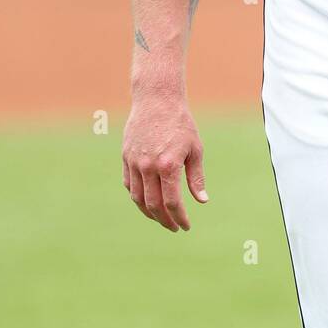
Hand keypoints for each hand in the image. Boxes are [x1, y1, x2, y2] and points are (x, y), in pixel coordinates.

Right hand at [122, 96, 208, 231]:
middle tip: (174, 227)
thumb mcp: (195, 149)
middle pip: (153, 205)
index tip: (186, 226)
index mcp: (168, 165)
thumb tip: (202, 201)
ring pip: (137, 198)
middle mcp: (148, 167)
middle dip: (164, 221)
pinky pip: (129, 184)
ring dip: (149, 213)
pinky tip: (147, 201)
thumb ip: (196, 177)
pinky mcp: (125, 157)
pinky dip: (137, 197)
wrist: (157, 99)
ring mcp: (134, 162)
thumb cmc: (181, 123)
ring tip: (161, 218)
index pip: (172, 203)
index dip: (179, 218)